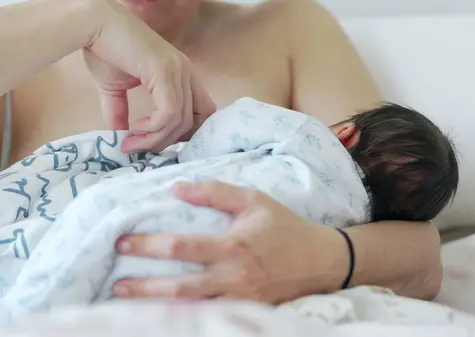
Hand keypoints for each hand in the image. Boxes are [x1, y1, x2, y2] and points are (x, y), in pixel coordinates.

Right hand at [84, 0, 215, 151]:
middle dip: (166, 142)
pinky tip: (136, 128)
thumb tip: (120, 136)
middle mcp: (185, 71)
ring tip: (132, 143)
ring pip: (180, 120)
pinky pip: (169, 112)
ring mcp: (178, 70)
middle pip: (192, 121)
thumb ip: (120, 111)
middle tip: (138, 148)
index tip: (160, 141)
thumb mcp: (115, 88)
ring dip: (155, 139)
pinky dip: (154, 127)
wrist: (91, 24)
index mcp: (180, 73)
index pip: (203, 110)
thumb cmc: (102, 48)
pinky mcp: (165, 72)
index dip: (188, 132)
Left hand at [112, 181, 347, 302]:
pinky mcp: (247, 312)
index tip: (123, 243)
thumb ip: (216, 192)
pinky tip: (166, 317)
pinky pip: (211, 318)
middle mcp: (233, 277)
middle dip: (143, 287)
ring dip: (158, 309)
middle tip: (116, 284)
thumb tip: (177, 188)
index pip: (181, 246)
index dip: (148, 245)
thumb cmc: (285, 227)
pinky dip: (186, 318)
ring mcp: (240, 300)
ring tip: (129, 306)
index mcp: (233, 246)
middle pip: (179, 287)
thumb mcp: (255, 200)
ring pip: (191, 310)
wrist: (320, 260)